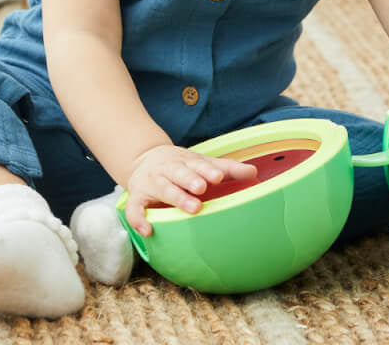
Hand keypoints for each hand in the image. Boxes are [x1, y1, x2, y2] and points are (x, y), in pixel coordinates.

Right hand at [124, 145, 257, 235]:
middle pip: (180, 173)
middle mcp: (169, 170)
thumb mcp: (203, 163)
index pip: (198, 164)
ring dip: (176, 197)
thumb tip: (254, 172)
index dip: (208, 170)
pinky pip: (134, 208)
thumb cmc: (183, 165)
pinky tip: (148, 230)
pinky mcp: (137, 196)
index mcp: (187, 162)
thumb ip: (228, 169)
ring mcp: (153, 183)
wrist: (145, 157)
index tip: (218, 177)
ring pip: (163, 188)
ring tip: (192, 208)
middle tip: (202, 188)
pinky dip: (138, 219)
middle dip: (190, 180)